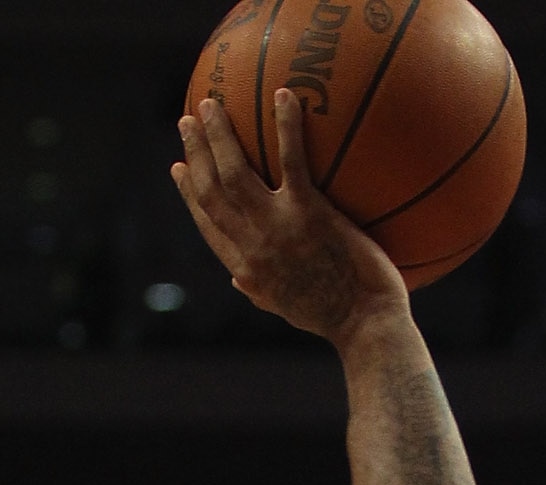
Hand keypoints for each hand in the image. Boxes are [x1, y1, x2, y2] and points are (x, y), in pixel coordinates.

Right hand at [173, 90, 407, 343]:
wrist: (366, 328)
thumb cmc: (336, 319)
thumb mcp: (287, 308)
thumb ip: (259, 290)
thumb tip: (238, 280)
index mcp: (246, 270)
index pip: (207, 224)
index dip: (188, 193)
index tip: (179, 168)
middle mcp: (253, 248)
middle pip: (211, 191)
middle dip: (195, 152)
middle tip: (188, 121)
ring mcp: (278, 229)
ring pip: (233, 172)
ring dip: (219, 134)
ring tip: (212, 102)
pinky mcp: (309, 214)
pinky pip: (292, 160)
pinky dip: (285, 125)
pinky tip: (283, 95)